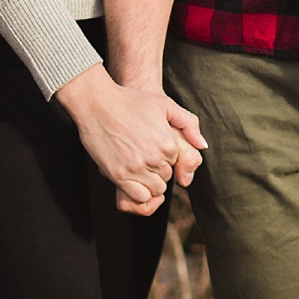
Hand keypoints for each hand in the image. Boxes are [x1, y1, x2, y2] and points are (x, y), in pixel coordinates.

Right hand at [53, 65, 204, 215]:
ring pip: (155, 190)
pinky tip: (130, 175)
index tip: (149, 144)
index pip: (176, 164)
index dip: (163, 156)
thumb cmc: (129, 101)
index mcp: (168, 143)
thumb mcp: (164, 104)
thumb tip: (202, 145)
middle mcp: (155, 158)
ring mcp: (136, 168)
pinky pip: (139, 197)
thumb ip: (189, 123)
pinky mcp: (119, 175)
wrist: (96, 102)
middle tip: (140, 152)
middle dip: (156, 170)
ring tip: (135, 164)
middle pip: (166, 178)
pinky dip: (138, 191)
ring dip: (147, 182)